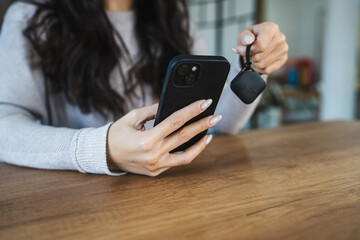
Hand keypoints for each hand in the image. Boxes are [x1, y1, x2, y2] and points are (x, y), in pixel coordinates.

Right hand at [107, 99, 221, 176]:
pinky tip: (196, 143)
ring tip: (210, 133)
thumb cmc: (117, 134)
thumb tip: (172, 104)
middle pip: (185, 137)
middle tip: (216, 116)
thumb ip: (153, 111)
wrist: (105, 155)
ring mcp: (157, 165)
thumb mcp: (132, 117)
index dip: (192, 110)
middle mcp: (154, 154)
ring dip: (200, 144)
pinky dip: (188, 152)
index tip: (205, 103)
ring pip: (186, 155)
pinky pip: (177, 162)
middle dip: (203, 124)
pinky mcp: (157, 171)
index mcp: (147, 139)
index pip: (175, 121)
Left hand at [232, 22, 287, 74]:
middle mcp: (280, 38)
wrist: (259, 42)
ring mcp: (283, 49)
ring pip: (262, 65)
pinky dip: (259, 69)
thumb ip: (244, 37)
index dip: (247, 51)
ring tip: (252, 57)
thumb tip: (247, 41)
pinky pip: (267, 70)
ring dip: (253, 64)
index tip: (239, 49)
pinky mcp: (283, 59)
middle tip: (247, 53)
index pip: (260, 46)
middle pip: (259, 57)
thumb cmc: (251, 38)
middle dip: (249, 57)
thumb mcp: (243, 35)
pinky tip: (258, 62)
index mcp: (271, 28)